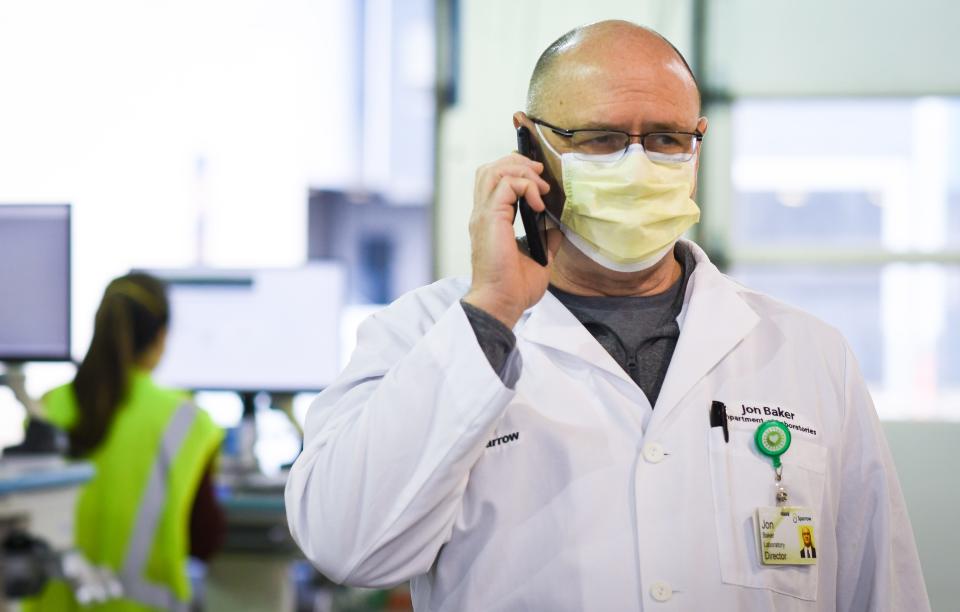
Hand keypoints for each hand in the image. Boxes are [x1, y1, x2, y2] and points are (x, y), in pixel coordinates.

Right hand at [463, 153, 560, 327]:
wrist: (502, 302)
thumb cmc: (514, 288)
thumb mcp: (538, 258)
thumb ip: (545, 240)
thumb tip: (556, 229)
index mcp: (489, 221)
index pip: (492, 180)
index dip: (514, 170)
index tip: (538, 180)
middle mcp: (482, 214)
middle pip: (490, 168)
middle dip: (517, 163)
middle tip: (540, 174)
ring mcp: (484, 215)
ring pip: (494, 170)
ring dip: (521, 171)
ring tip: (540, 186)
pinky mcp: (491, 218)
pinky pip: (507, 185)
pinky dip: (526, 187)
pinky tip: (539, 204)